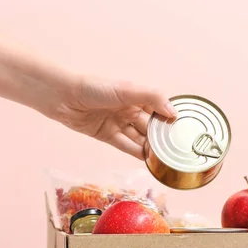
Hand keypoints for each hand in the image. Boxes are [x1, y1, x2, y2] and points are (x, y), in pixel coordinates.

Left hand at [52, 77, 177, 159]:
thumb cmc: (94, 88)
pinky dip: (137, 152)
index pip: (158, 108)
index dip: (169, 118)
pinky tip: (149, 160)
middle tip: (176, 148)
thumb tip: (173, 112)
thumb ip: (152, 98)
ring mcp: (118, 123)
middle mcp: (128, 109)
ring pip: (139, 137)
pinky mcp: (107, 135)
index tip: (183, 129)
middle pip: (150, 125)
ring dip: (151, 147)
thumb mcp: (127, 90)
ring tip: (165, 157)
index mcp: (136, 96)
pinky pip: (126, 145)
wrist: (63, 97)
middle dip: (162, 136)